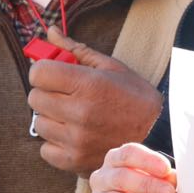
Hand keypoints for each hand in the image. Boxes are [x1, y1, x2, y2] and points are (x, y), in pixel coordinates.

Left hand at [26, 28, 163, 175]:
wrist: (158, 135)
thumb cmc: (134, 98)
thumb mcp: (110, 67)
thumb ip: (76, 49)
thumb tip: (50, 32)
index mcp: (89, 84)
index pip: (38, 73)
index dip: (43, 71)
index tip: (53, 74)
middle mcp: (80, 112)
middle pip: (35, 98)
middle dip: (47, 93)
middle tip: (65, 95)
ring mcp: (77, 139)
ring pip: (39, 123)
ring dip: (51, 118)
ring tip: (72, 117)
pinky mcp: (75, 161)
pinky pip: (45, 149)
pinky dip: (55, 142)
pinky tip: (73, 136)